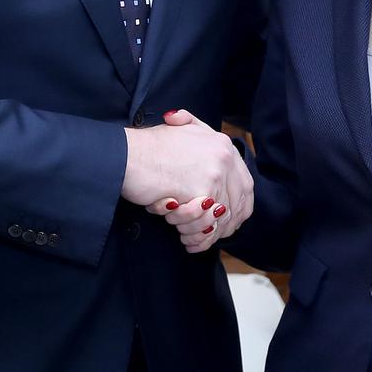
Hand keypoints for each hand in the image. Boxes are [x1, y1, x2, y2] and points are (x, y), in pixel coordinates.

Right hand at [134, 109, 252, 253]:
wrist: (125, 154)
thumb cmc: (146, 148)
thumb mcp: (180, 132)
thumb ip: (199, 139)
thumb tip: (212, 168)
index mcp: (223, 144)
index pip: (246, 185)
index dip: (239, 208)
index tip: (226, 223)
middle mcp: (225, 157)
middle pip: (236, 204)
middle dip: (221, 226)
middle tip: (204, 237)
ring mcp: (214, 174)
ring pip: (219, 217)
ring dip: (202, 232)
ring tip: (185, 237)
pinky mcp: (200, 191)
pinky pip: (204, 224)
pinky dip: (194, 236)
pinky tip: (183, 238)